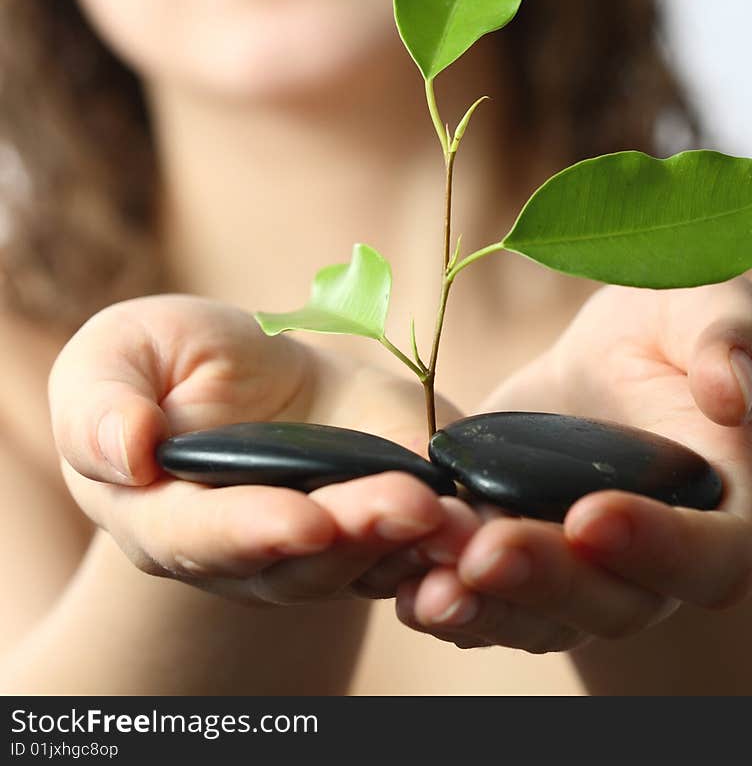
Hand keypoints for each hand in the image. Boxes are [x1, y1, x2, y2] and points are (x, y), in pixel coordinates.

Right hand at [49, 294, 463, 605]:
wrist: (259, 376)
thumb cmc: (176, 363)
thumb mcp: (120, 356)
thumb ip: (102, 404)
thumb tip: (122, 451)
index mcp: (166, 517)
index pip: (202, 539)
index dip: (251, 533)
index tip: (303, 521)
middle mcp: (247, 553)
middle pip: (299, 564)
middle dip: (355, 538)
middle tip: (407, 509)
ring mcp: (321, 549)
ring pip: (366, 563)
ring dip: (414, 544)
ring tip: (453, 512)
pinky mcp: (380, 525)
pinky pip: (416, 546)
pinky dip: (450, 536)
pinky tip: (481, 515)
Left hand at [394, 278, 751, 652]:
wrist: (609, 365)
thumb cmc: (672, 330)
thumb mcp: (711, 305)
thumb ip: (732, 338)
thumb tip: (730, 392)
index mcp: (723, 504)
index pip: (713, 556)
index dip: (659, 548)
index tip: (591, 515)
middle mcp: (655, 562)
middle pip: (613, 603)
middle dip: (547, 580)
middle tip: (484, 551)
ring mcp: (583, 572)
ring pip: (541, 616)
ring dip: (485, 604)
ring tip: (428, 579)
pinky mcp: (520, 560)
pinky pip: (488, 600)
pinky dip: (446, 596)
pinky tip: (401, 580)